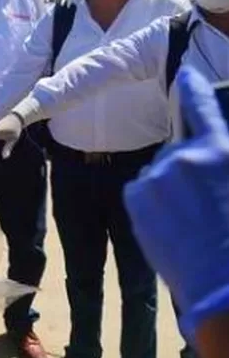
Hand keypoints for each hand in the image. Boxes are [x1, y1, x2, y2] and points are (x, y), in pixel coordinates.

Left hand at [124, 66, 228, 337]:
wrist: (220, 282)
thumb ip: (219, 163)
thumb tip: (209, 154)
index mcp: (221, 150)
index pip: (203, 108)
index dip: (193, 90)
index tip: (185, 75)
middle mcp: (185, 155)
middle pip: (179, 150)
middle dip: (186, 168)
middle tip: (204, 202)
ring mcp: (157, 175)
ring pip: (160, 173)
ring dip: (169, 188)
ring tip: (189, 220)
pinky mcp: (136, 194)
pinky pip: (143, 190)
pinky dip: (152, 202)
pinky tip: (171, 226)